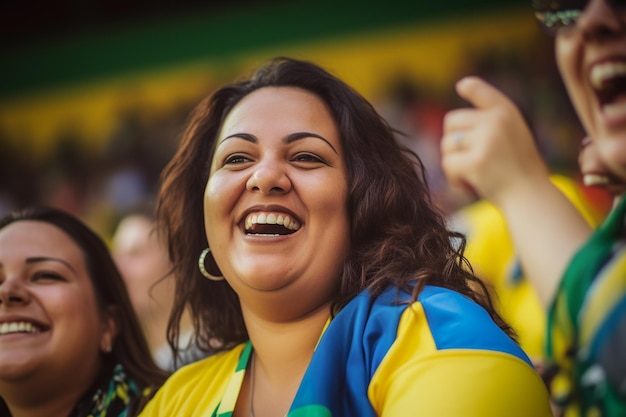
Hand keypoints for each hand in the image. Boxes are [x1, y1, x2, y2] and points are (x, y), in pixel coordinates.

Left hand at [441, 76, 549, 207]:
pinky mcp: (475, 161)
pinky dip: (455, 179)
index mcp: (508, 114)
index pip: (484, 93)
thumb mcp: (514, 140)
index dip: (471, 88)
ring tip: (476, 175)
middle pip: (451, 122)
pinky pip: (447, 165)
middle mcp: (497, 121)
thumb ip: (491, 127)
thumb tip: (453, 123)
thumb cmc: (521, 175)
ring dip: (454, 163)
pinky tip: (472, 186)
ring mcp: (486, 140)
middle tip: (472, 162)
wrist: (532, 199)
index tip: (462, 86)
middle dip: (453, 143)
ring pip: (446, 145)